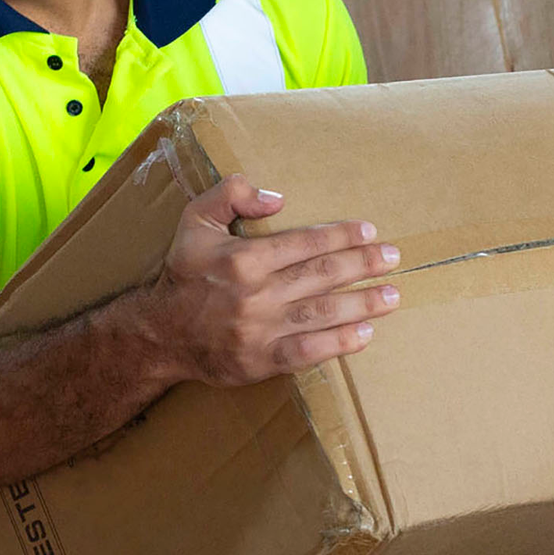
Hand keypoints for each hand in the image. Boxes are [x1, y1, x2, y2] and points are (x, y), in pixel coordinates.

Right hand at [140, 175, 400, 385]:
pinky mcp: (262, 361)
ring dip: (363, 303)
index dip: (342, 235)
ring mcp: (261, 330)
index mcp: (243, 258)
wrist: (159, 334)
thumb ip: (231, 193)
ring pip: (323, 313)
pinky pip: (310, 351)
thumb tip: (277, 197)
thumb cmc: (183, 274)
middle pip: (323, 275)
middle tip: (393, 258)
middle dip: (364, 264)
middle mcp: (256, 294)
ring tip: (392, 295)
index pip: (306, 242)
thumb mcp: (195, 220)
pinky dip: (340, 342)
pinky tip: (366, 333)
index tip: (369, 231)